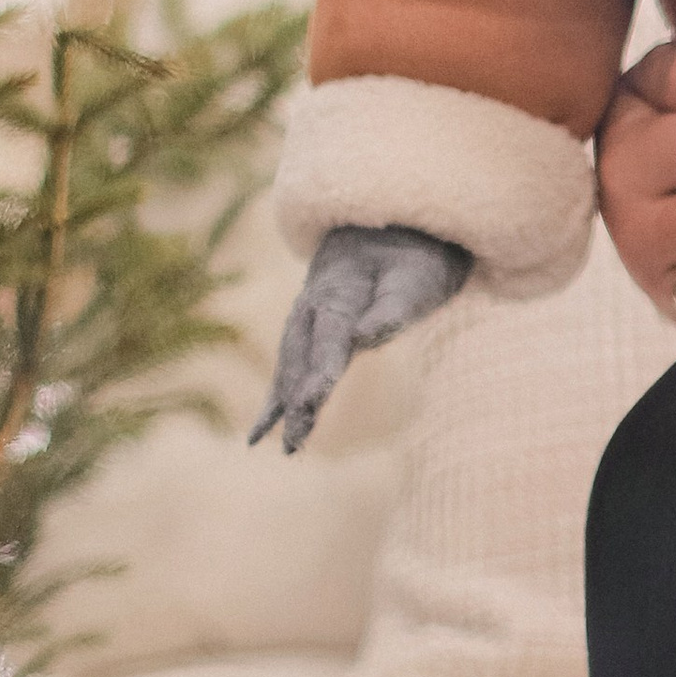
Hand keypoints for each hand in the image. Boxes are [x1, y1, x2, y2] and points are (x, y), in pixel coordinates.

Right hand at [251, 223, 470, 452]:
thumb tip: (364, 338)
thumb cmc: (412, 259)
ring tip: (289, 447)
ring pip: (291, 365)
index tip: (311, 402)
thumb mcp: (415, 278)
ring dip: (286, 405)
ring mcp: (305, 318)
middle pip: (301, 356)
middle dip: (296, 398)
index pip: (329, 336)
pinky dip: (277, 399)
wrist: (391, 230)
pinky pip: (289, 368)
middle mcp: (313, 305)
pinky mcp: (308, 332)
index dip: (320, 370)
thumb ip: (392, 307)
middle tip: (295, 440)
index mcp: (340, 290)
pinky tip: (260, 433)